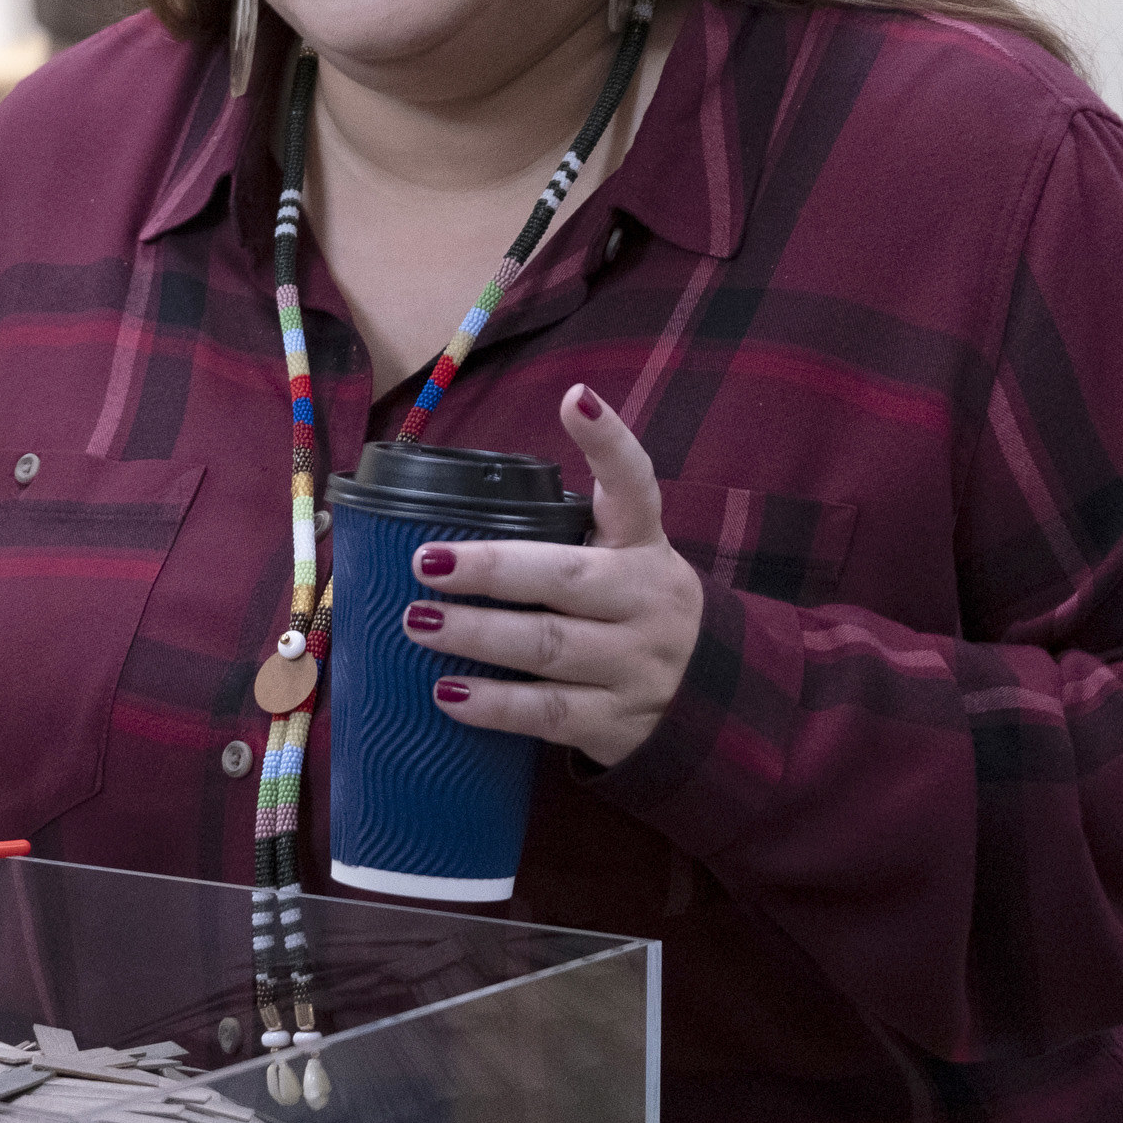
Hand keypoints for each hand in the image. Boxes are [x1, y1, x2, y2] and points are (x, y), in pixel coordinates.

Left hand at [401, 383, 703, 769]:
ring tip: (417, 623)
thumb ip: (559, 536)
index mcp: (643, 545)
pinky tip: (446, 694)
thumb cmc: (627, 613)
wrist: (705, 703)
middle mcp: (647, 599)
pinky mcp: (618, 722)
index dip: (607, 442)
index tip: (576, 399)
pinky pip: (549, 713)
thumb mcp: (618, 561)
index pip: (632, 485)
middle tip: (426, 562)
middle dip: (491, 569)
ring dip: (477, 636)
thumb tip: (443, 520)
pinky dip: (494, 705)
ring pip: (549, 646)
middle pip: (566, 577)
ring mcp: (636, 664)